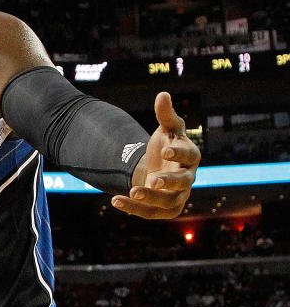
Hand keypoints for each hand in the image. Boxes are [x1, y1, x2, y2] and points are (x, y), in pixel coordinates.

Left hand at [112, 92, 200, 218]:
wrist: (160, 168)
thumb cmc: (167, 146)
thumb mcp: (166, 129)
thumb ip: (165, 114)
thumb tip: (162, 94)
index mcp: (190, 156)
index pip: (189, 155)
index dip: (179, 153)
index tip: (165, 150)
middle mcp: (187, 178)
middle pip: (183, 182)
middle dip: (168, 181)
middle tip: (153, 179)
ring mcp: (178, 195)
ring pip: (167, 201)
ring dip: (150, 198)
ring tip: (132, 191)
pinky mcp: (166, 209)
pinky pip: (151, 212)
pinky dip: (134, 208)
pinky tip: (115, 201)